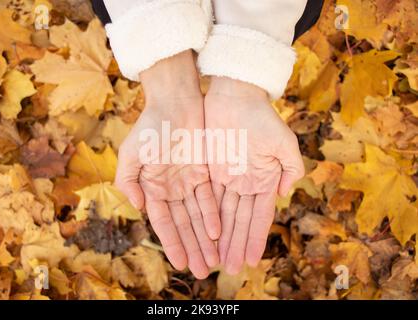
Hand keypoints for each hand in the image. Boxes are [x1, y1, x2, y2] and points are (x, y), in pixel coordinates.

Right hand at [115, 51, 219, 278]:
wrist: (174, 102)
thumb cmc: (150, 126)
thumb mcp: (131, 153)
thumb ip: (128, 181)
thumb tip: (137, 206)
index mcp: (152, 188)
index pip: (164, 223)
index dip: (172, 243)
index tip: (181, 264)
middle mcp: (171, 189)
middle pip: (184, 225)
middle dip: (192, 248)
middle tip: (202, 272)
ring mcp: (188, 182)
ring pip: (198, 216)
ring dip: (205, 238)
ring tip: (214, 261)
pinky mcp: (204, 173)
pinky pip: (210, 198)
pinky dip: (214, 215)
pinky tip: (219, 233)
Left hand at [204, 77, 303, 273]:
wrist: (234, 96)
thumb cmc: (261, 116)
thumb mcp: (284, 141)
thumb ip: (291, 167)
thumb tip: (284, 193)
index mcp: (265, 180)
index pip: (260, 216)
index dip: (255, 238)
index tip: (252, 260)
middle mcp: (246, 183)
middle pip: (239, 220)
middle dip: (236, 245)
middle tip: (230, 269)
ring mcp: (227, 178)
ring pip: (223, 214)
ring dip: (221, 237)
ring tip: (216, 259)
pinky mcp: (209, 171)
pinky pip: (207, 198)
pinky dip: (206, 217)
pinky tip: (205, 234)